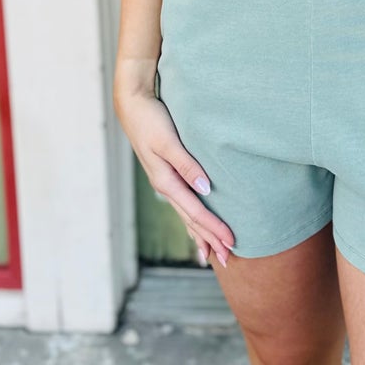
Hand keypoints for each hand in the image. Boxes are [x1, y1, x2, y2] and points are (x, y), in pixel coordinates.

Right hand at [115, 84, 234, 267]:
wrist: (133, 104)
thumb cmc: (151, 119)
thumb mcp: (168, 141)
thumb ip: (187, 165)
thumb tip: (206, 190)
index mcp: (166, 181)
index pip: (195, 212)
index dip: (214, 229)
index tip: (232, 243)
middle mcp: (165, 186)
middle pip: (191, 220)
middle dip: (209, 240)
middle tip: (227, 260)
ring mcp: (165, 182)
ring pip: (186, 215)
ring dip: (200, 234)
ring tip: (212, 254)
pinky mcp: (166, 174)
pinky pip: (182, 204)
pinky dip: (192, 219)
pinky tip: (196, 227)